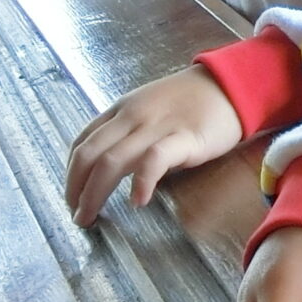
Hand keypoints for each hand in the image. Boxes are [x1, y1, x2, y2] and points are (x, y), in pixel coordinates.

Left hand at [65, 68, 245, 225]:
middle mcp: (131, 117)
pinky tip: (138, 202)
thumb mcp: (149, 108)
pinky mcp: (184, 138)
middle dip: (75, 189)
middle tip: (76, 215)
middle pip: (89, 155)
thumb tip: (112, 166)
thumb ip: (129, 132)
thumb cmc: (192, 101)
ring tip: (91, 217)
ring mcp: (156, 127)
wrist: (231, 85)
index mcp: (121, 110)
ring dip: (94, 193)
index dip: (71, 173)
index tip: (72, 196)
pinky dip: (141, 182)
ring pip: (111, 161)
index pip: (83, 141)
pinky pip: (154, 160)